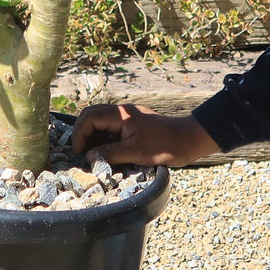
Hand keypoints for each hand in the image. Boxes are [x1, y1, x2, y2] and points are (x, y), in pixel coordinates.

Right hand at [71, 103, 219, 167]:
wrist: (189, 140)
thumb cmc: (165, 145)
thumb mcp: (136, 152)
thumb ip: (110, 153)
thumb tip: (88, 157)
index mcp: (121, 114)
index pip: (90, 117)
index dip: (80, 134)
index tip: (79, 153)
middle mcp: (122, 112)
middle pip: (92, 116)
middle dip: (83, 134)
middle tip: (81, 153)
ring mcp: (127, 118)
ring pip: (101, 123)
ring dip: (93, 138)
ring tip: (92, 156)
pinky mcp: (133, 125)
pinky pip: (111, 129)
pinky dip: (104, 140)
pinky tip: (105, 153)